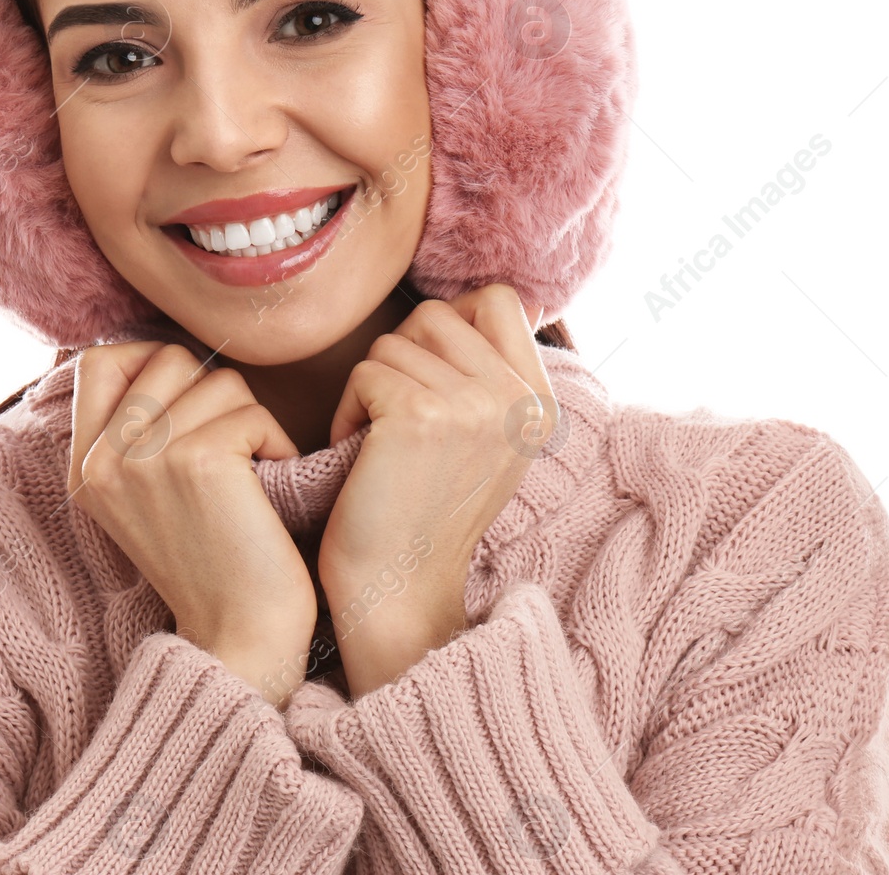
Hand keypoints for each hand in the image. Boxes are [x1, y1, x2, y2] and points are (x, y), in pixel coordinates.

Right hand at [68, 341, 316, 706]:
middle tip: (228, 452)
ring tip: (249, 478)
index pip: (99, 361)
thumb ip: (137, 430)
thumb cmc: (215, 559)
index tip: (187, 408)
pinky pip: (252, 411)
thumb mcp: (146, 494)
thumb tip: (158, 355)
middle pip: (168, 358)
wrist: (241, 637)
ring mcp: (143, 459)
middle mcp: (101, 460)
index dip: (151, 363)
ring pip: (218, 380)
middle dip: (214, 393)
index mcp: (83, 467)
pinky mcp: (194, 462)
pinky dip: (276, 443)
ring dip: (250, 421)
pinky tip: (270, 487)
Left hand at [317, 285, 555, 694]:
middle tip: (397, 417)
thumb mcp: (491, 439)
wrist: (400, 590)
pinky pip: (365, 372)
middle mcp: (516, 399)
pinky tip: (361, 455)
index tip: (430, 372)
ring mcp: (473, 405)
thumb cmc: (425, 510)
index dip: (453, 320)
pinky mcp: (420, 415)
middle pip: (437, 314)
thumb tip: (506, 298)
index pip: (500, 299)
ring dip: (372, 386)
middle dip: (402, 356)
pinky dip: (349, 410)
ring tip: (381, 443)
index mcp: (539, 402)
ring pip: (394, 342)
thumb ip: (495, 373)